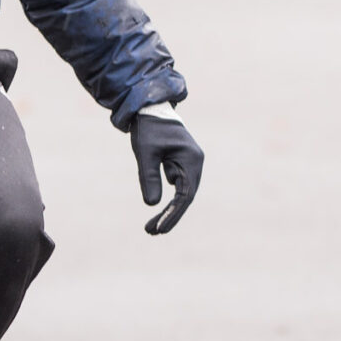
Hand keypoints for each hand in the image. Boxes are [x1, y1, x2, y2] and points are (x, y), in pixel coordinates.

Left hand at [129, 110, 202, 235]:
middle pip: (186, 197)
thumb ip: (149, 177)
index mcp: (191, 159)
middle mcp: (195, 163)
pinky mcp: (182, 164)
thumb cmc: (148, 128)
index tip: (159, 229)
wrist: (149, 108)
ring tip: (151, 228)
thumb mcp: (145, 153)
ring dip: (169, 211)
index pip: (184, 195)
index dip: (172, 214)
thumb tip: (152, 204)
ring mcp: (190, 164)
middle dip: (170, 216)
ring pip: (182, 194)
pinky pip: (178, 187)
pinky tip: (157, 213)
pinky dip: (168, 200)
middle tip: (151, 232)